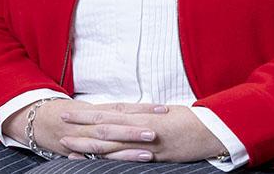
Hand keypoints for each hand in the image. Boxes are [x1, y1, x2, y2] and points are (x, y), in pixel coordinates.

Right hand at [3, 100, 167, 160]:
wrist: (38, 120)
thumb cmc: (70, 114)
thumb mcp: (91, 109)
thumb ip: (113, 111)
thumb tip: (143, 111)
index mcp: (96, 110)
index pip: (122, 108)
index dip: (142, 108)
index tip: (163, 108)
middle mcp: (89, 124)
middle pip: (114, 126)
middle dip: (134, 131)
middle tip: (155, 132)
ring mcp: (84, 139)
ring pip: (107, 146)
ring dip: (127, 151)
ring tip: (148, 154)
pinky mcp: (80, 152)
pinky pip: (97, 158)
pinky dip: (112, 161)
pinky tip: (129, 163)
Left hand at [60, 105, 227, 162]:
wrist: (214, 129)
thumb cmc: (191, 121)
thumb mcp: (163, 113)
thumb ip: (141, 114)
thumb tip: (121, 113)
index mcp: (141, 115)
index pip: (108, 113)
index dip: (86, 113)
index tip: (69, 111)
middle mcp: (140, 127)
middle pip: (104, 125)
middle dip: (80, 126)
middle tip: (60, 123)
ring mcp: (146, 142)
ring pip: (111, 142)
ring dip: (87, 144)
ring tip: (68, 144)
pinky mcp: (154, 155)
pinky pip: (127, 157)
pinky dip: (109, 159)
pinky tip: (94, 161)